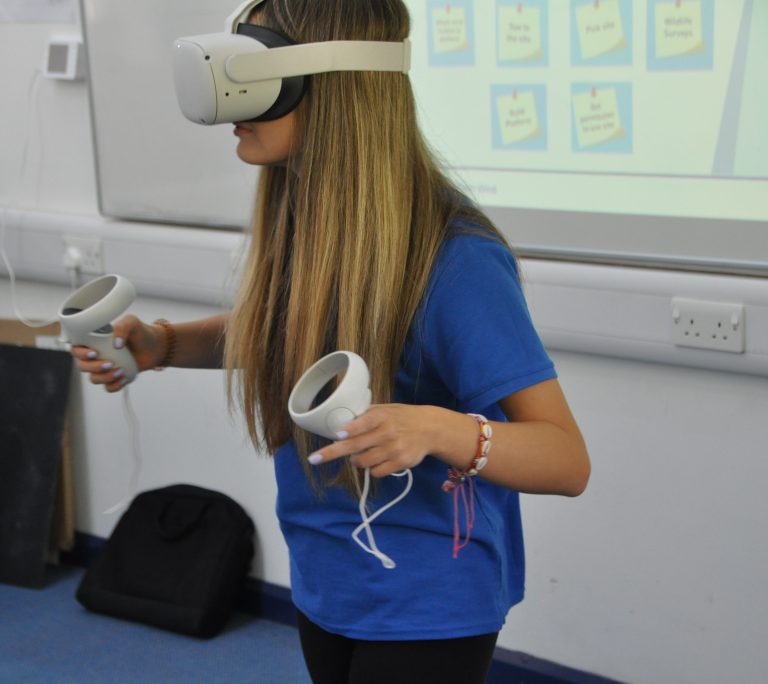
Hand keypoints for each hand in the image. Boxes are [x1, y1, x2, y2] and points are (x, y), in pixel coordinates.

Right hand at [70, 315, 164, 391]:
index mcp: (93, 341)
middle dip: (93, 367)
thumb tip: (115, 344)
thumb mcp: (132, 323)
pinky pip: (107, 387)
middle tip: (110, 363)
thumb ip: (122, 327)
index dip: (80, 353)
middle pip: (82, 366)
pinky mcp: (114, 378)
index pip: (76, 348)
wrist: (155, 347)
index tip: (94, 353)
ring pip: (94, 379)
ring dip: (105, 378)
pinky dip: (114, 385)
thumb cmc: (140, 333)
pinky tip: (124, 378)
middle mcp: (96, 355)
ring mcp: (104, 368)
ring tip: (121, 371)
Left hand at [308, 404, 435, 477]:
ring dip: (357, 460)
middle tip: (315, 459)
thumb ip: (364, 416)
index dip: (349, 431)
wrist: (430, 429)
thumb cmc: (401, 417)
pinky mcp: (400, 463)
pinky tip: (378, 459)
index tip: (337, 436)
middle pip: (355, 447)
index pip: (363, 424)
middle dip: (332, 453)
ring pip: (363, 462)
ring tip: (364, 452)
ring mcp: (394, 450)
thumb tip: (339, 425)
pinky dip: (372, 468)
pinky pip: (376, 472)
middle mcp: (387, 433)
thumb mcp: (385, 409)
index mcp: (381, 417)